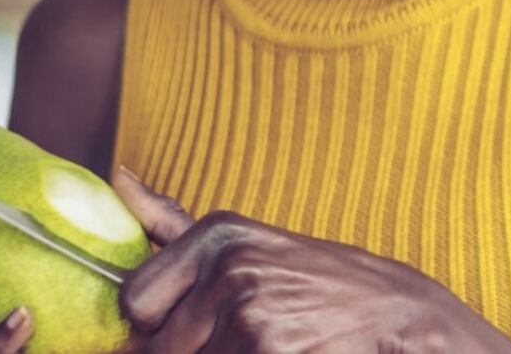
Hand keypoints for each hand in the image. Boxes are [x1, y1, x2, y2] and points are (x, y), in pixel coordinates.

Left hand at [112, 167, 510, 353]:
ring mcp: (251, 313)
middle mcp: (230, 266)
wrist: (393, 315)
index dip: (155, 328)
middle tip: (235, 341)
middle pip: (156, 347)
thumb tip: (116, 175)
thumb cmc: (309, 283)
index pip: (133, 301)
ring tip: (266, 346)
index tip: (188, 329)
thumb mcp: (242, 242)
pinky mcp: (267, 353)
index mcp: (216, 234)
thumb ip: (167, 221)